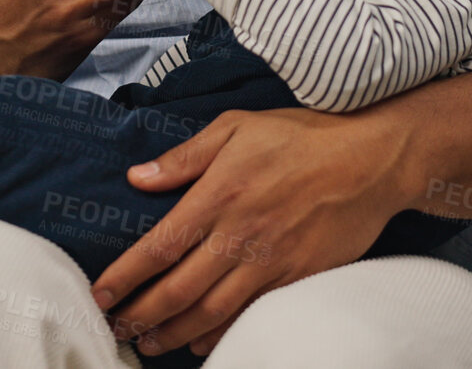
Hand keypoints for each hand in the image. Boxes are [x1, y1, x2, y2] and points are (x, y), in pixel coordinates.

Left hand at [92, 108, 412, 357]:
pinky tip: (198, 343)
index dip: (124, 276)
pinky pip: (250, 315)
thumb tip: (137, 177)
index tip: (100, 294)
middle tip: (115, 329)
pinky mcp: (297, 277)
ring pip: (210, 311)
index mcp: (219, 194)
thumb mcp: (237, 127)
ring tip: (147, 344)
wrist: (372, 159)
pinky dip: (220, 335)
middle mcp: (240, 233)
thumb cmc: (303, 136)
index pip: (159, 245)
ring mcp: (271, 260)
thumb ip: (185, 156)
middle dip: (140, 315)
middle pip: (178, 289)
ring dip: (173, 333)